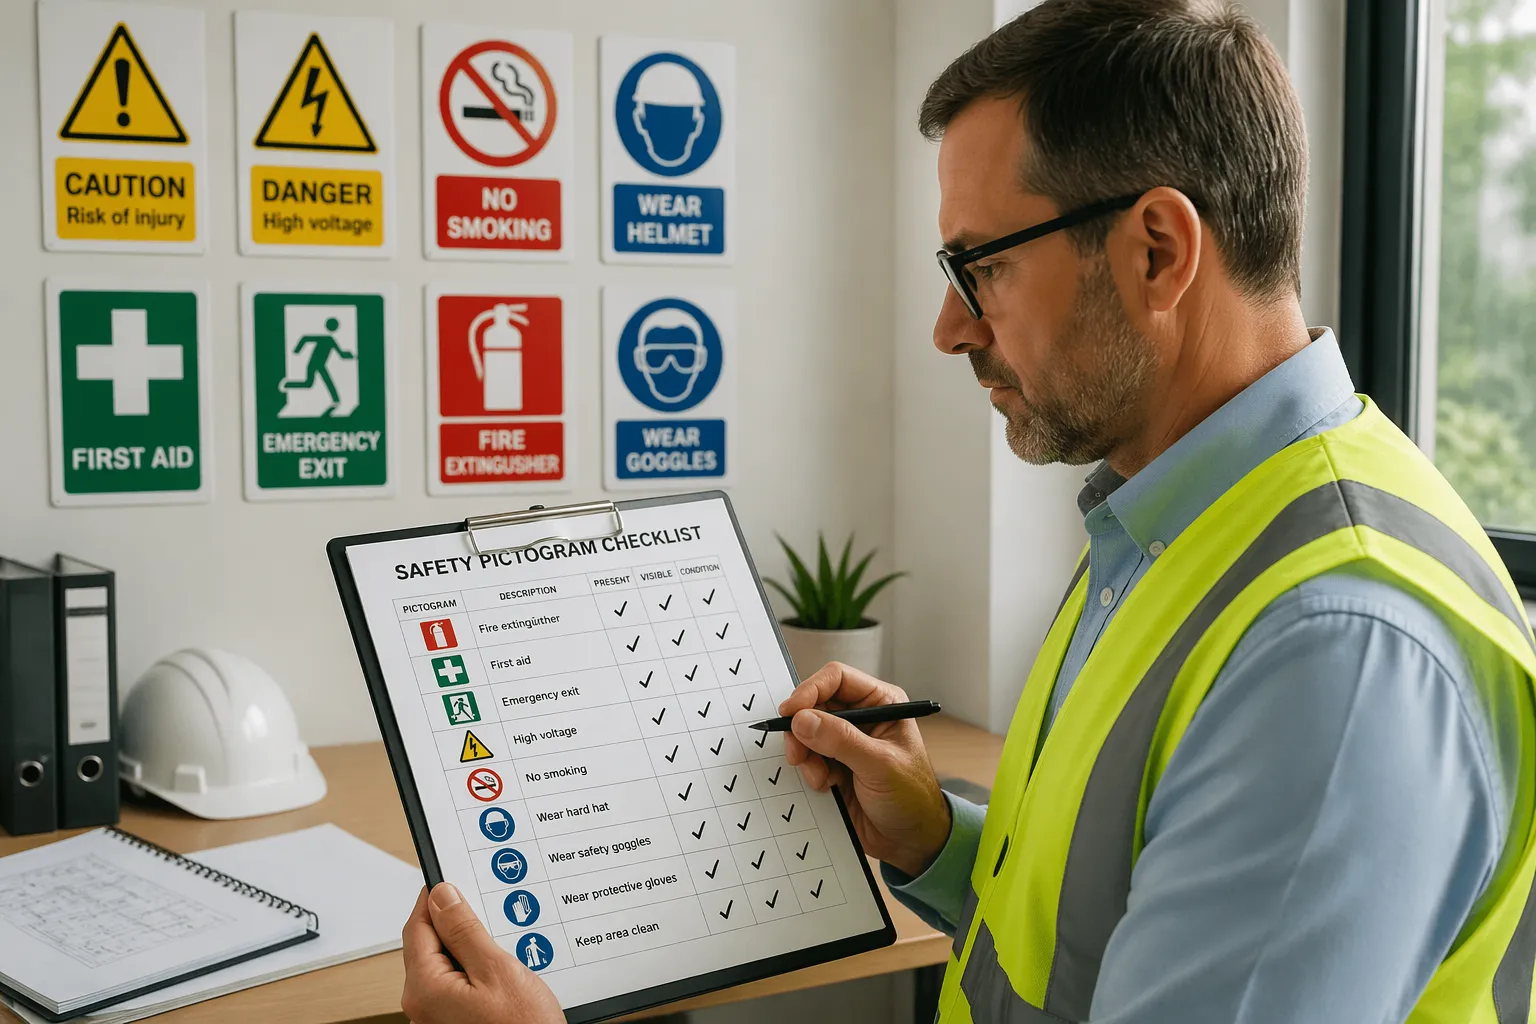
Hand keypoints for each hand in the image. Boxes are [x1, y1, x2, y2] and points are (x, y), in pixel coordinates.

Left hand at [401, 883, 563, 1023]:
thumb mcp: (497, 970)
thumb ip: (465, 931)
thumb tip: (442, 896)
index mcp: (424, 989)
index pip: (417, 927)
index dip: (433, 898)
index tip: (450, 878)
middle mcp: (422, 1006)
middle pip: (429, 946)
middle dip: (457, 925)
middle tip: (488, 911)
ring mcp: (437, 1018)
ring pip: (446, 966)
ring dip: (470, 950)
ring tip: (503, 947)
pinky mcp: (454, 1023)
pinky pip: (457, 986)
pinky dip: (476, 973)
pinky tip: (503, 972)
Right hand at [780, 662, 949, 877]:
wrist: (911, 841)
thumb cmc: (912, 798)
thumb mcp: (879, 766)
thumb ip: (841, 741)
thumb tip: (803, 719)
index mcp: (881, 703)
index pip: (837, 679)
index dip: (811, 690)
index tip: (792, 711)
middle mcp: (861, 717)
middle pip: (815, 704)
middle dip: (802, 728)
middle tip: (797, 752)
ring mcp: (846, 742)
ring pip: (807, 732)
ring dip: (805, 754)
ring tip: (820, 777)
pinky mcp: (834, 765)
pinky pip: (808, 757)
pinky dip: (809, 771)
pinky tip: (827, 786)